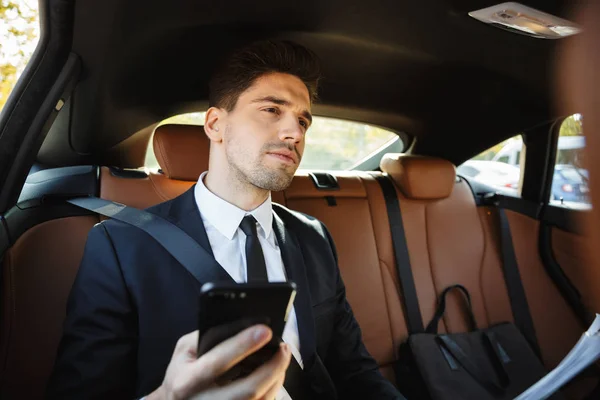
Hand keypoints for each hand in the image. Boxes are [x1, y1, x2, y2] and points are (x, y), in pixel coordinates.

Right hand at [146, 325, 291, 399]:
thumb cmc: (182, 373)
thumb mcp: (184, 351)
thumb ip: (206, 336)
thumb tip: (241, 326)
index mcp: (186, 381)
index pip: (217, 362)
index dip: (242, 345)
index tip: (264, 330)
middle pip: (247, 390)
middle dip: (272, 367)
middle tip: (283, 348)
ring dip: (276, 379)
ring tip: (282, 358)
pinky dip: (272, 390)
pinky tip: (276, 375)